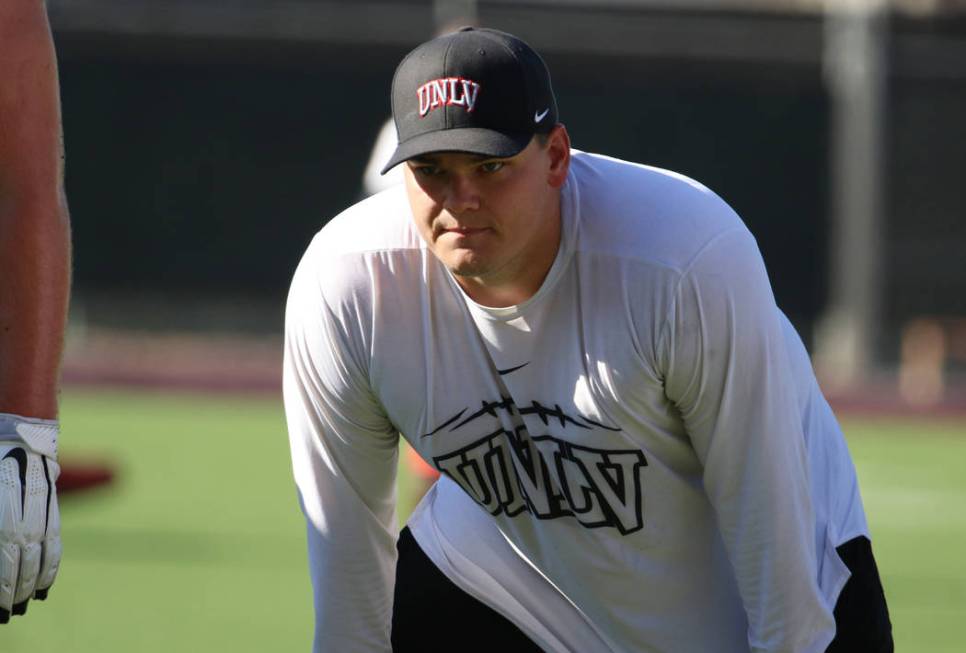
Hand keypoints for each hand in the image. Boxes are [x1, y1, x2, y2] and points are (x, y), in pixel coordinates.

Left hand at [0, 414, 60, 622]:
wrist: (19, 435)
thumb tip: (2, 548)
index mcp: (4, 511)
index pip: (5, 557)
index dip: (3, 584)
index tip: (0, 606)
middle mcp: (24, 514)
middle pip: (22, 560)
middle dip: (15, 590)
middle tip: (9, 612)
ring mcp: (40, 511)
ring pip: (41, 553)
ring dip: (34, 582)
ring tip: (27, 603)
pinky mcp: (51, 508)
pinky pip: (55, 541)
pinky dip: (51, 565)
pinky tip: (45, 584)